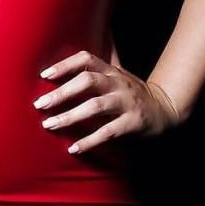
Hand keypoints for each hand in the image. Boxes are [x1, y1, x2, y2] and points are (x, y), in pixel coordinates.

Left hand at [33, 50, 181, 154]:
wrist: (165, 109)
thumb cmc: (130, 92)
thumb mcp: (116, 75)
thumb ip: (95, 69)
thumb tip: (66, 57)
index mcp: (110, 70)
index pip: (86, 59)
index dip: (65, 65)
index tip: (44, 75)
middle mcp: (117, 83)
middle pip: (87, 81)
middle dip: (61, 92)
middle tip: (39, 104)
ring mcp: (126, 102)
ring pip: (95, 106)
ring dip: (70, 116)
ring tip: (49, 124)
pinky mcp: (132, 123)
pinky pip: (108, 132)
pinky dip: (89, 140)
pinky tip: (73, 148)